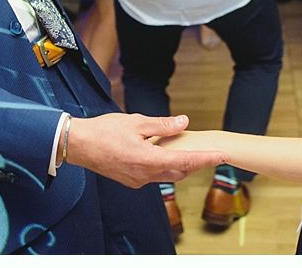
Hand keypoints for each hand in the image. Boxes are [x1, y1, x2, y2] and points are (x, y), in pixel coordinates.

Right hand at [66, 113, 227, 187]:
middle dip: (195, 163)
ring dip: (178, 164)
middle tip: (209, 153)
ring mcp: (137, 180)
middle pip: (179, 171)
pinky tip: (161, 153)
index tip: (222, 156)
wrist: (79, 145)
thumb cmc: (104, 131)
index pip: (186, 161)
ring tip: (185, 150)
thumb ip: (162, 125)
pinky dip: (162, 165)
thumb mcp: (136, 122)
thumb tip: (184, 122)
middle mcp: (145, 175)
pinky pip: (153, 175)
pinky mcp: (130, 180)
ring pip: (167, 175)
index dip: (206, 158)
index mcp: (149, 159)